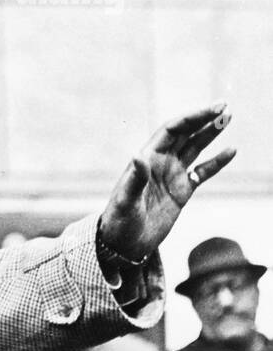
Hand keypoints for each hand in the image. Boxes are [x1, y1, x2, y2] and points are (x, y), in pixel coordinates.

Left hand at [99, 103, 235, 259]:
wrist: (124, 244)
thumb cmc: (119, 222)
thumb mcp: (125, 201)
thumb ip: (134, 180)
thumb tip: (138, 156)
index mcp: (146, 159)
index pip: (171, 130)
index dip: (191, 118)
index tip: (212, 109)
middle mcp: (160, 163)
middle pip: (184, 134)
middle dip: (203, 119)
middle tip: (225, 106)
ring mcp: (172, 176)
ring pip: (194, 148)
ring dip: (210, 133)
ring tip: (228, 118)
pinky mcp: (182, 191)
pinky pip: (202, 172)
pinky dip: (216, 162)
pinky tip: (231, 151)